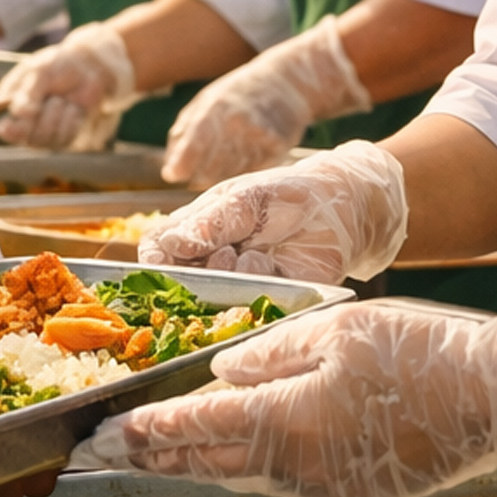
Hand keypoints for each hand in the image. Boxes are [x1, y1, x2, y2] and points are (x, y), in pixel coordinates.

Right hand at [0, 24, 137, 148]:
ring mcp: (42, 132)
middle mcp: (23, 123)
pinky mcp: (62, 137)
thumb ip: (28, 93)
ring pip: (46, 139)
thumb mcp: (40, 72)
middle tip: (53, 97)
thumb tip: (18, 114)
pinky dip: (71, 120)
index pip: (3, 127)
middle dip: (42, 117)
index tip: (20, 120)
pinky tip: (73, 107)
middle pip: (26, 138)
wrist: (86, 67)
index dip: (10, 130)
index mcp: (10, 105)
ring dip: (57, 116)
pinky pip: (64, 139)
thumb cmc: (57, 66)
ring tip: (61, 99)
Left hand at [80, 301, 496, 496]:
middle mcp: (298, 468)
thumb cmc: (422, 351)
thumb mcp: (336, 329)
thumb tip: (223, 371)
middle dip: (152, 456)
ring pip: (242, 474)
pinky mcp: (351, 494)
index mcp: (287, 422)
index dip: (143, 430)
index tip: (102, 432)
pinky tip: (229, 453)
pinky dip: (245, 465)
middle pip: (207, 464)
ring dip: (195, 463)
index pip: (195, 430)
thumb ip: (270, 353)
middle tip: (101, 453)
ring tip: (151, 453)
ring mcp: (326, 489)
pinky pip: (282, 479)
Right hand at [139, 141, 407, 282]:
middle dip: (192, 275)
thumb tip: (170, 243)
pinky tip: (267, 263)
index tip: (161, 263)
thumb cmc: (289, 193)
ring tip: (241, 253)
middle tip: (216, 252)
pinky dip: (253, 282)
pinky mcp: (268, 298)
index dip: (154, 260)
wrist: (342, 207)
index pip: (159, 248)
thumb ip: (210, 222)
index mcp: (200, 228)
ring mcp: (239, 281)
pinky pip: (249, 303)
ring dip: (222, 278)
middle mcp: (213, 258)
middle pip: (181, 280)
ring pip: (212, 297)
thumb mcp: (246, 198)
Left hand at [162, 17, 365, 187]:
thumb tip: (169, 171)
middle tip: (197, 177)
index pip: (191, 147)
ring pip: (231, 176)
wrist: (287, 82)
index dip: (180, 167)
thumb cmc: (237, 94)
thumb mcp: (204, 102)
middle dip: (199, 178)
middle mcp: (236, 123)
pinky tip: (241, 165)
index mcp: (213, 109)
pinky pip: (253, 174)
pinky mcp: (278, 148)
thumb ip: (182, 134)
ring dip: (222, 178)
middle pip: (209, 170)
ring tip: (221, 168)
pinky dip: (243, 174)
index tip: (174, 175)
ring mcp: (259, 136)